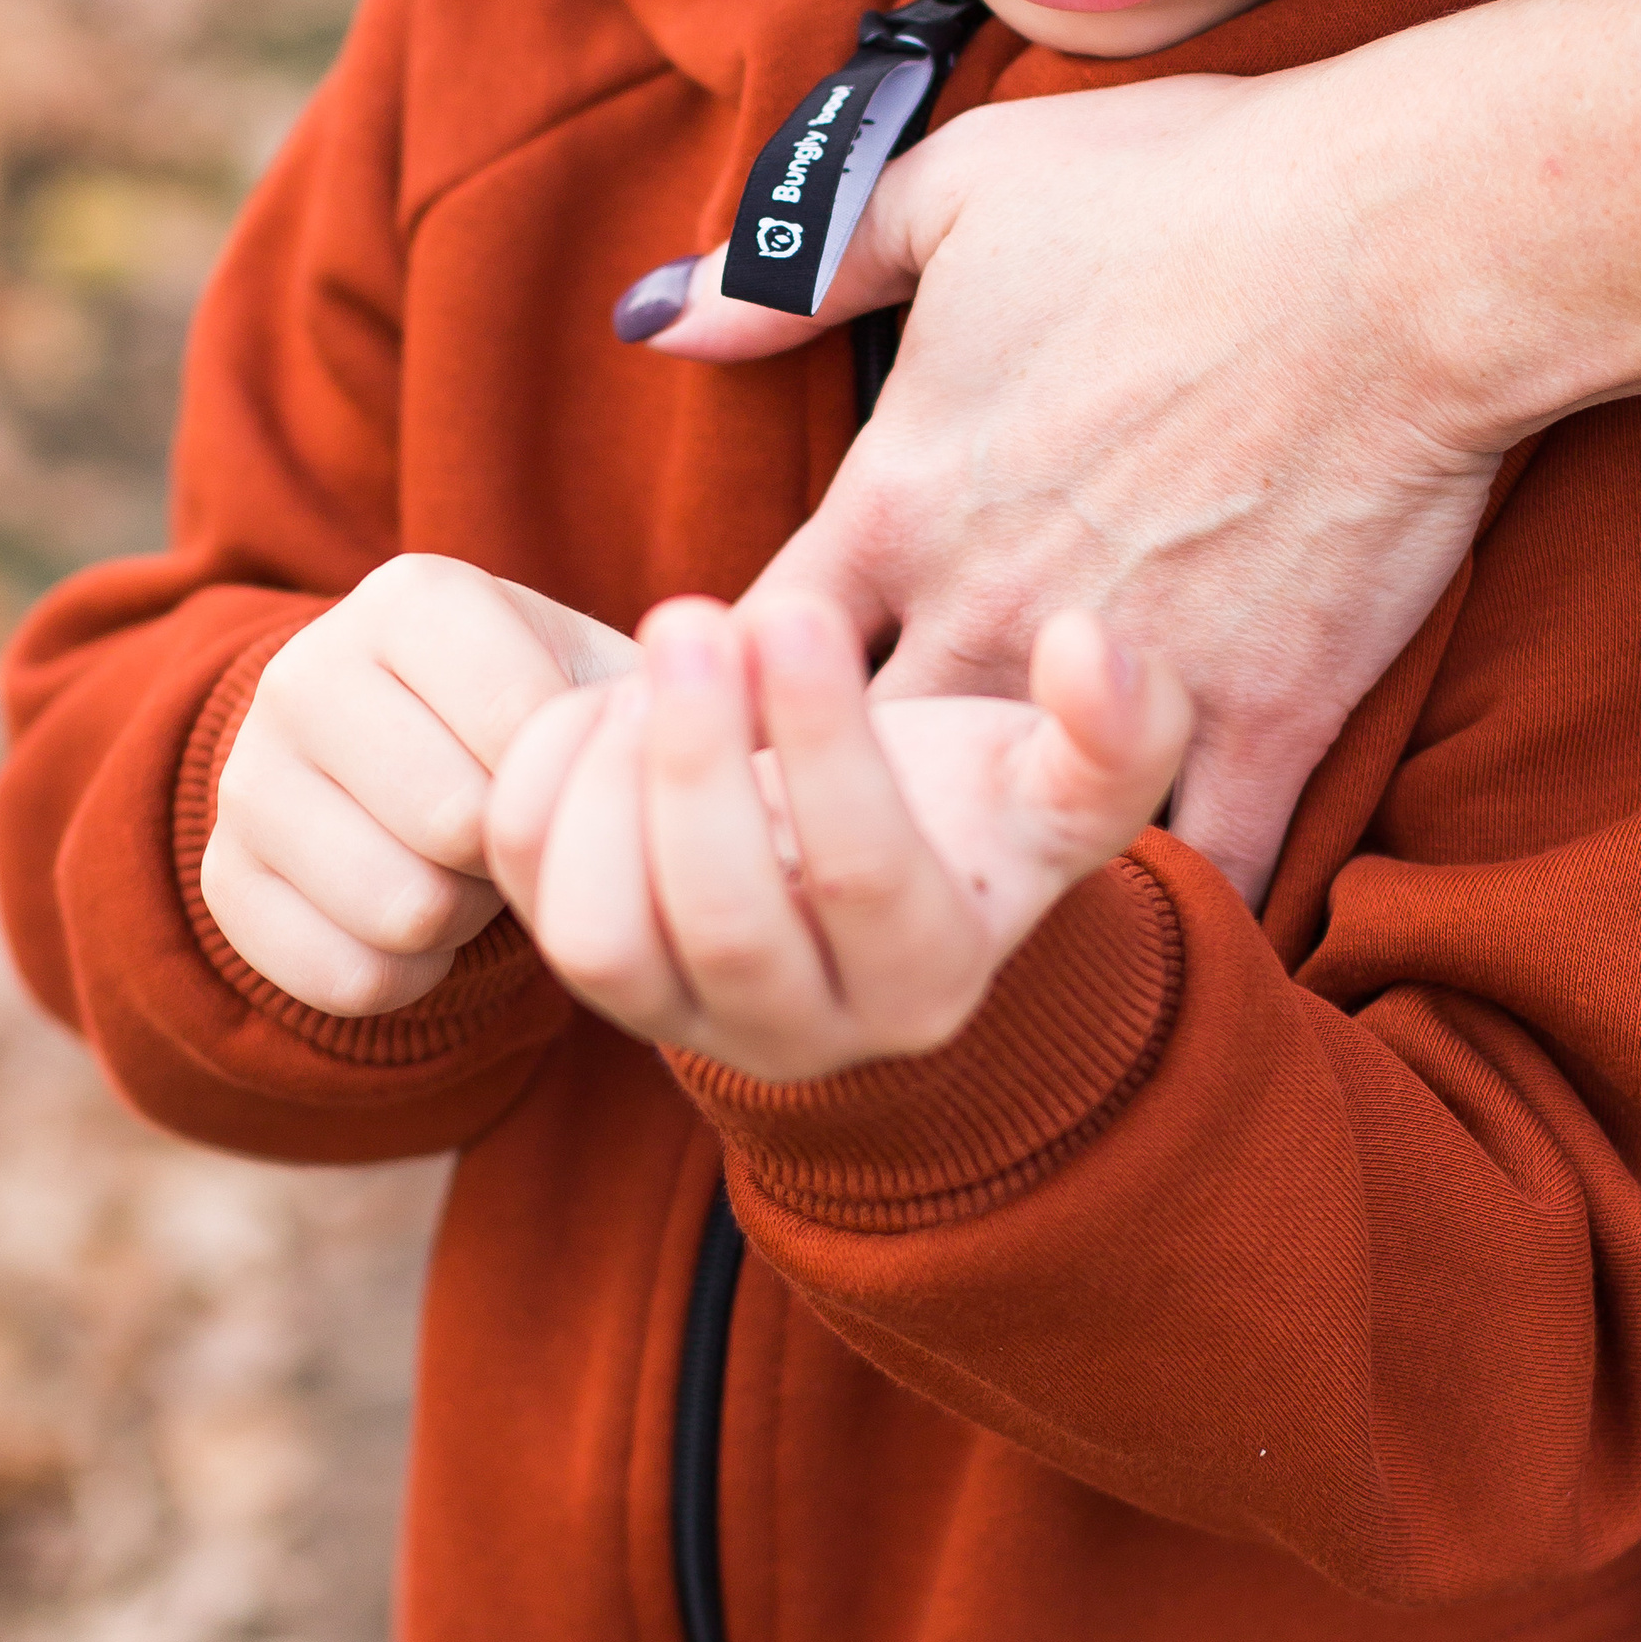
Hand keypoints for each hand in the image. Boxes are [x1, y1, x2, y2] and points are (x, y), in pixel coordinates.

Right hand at [202, 554, 640, 1015]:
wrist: (404, 755)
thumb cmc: (537, 718)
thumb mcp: (601, 680)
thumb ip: (672, 699)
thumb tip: (739, 738)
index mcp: (412, 596)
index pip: (524, 724)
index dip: (578, 778)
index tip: (578, 764)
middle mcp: (305, 669)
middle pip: (458, 823)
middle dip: (515, 850)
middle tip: (514, 824)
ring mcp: (246, 777)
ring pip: (403, 910)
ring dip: (466, 914)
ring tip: (464, 862)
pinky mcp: (221, 880)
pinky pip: (349, 979)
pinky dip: (409, 975)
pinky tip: (416, 912)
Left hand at [484, 592, 1191, 1082]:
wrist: (864, 865)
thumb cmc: (972, 807)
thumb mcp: (1064, 779)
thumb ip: (1119, 730)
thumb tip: (1091, 647)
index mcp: (929, 978)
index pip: (866, 879)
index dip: (825, 746)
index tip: (800, 607)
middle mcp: (800, 1033)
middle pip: (724, 921)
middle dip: (695, 762)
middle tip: (689, 613)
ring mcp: (679, 1018)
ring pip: (600, 939)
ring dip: (605, 783)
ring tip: (652, 661)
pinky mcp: (591, 971)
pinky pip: (521, 891)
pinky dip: (541, 780)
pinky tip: (606, 698)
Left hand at [617, 68, 1505, 903]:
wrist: (1398, 245)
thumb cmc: (1184, 191)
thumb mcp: (958, 183)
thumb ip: (801, 261)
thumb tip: (659, 313)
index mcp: (899, 495)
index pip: (757, 642)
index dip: (741, 687)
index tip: (761, 701)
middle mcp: (981, 611)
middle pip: (854, 770)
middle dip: (842, 804)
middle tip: (854, 828)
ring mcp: (1117, 680)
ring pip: (1010, 842)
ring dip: (993, 867)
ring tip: (993, 887)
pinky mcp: (1264, 716)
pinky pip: (1206, 870)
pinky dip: (1191, 901)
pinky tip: (1177, 915)